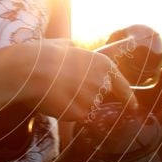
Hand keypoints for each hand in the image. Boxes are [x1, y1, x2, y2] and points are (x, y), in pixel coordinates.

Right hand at [17, 39, 137, 122]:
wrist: (29, 70)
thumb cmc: (42, 56)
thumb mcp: (62, 44)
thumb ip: (72, 48)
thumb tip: (71, 44)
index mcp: (102, 64)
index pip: (122, 86)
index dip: (128, 97)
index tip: (132, 106)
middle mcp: (102, 82)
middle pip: (99, 97)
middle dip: (87, 96)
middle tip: (67, 89)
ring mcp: (92, 99)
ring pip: (86, 109)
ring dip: (74, 105)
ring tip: (56, 93)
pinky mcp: (79, 114)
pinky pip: (74, 117)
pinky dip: (65, 113)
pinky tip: (54, 102)